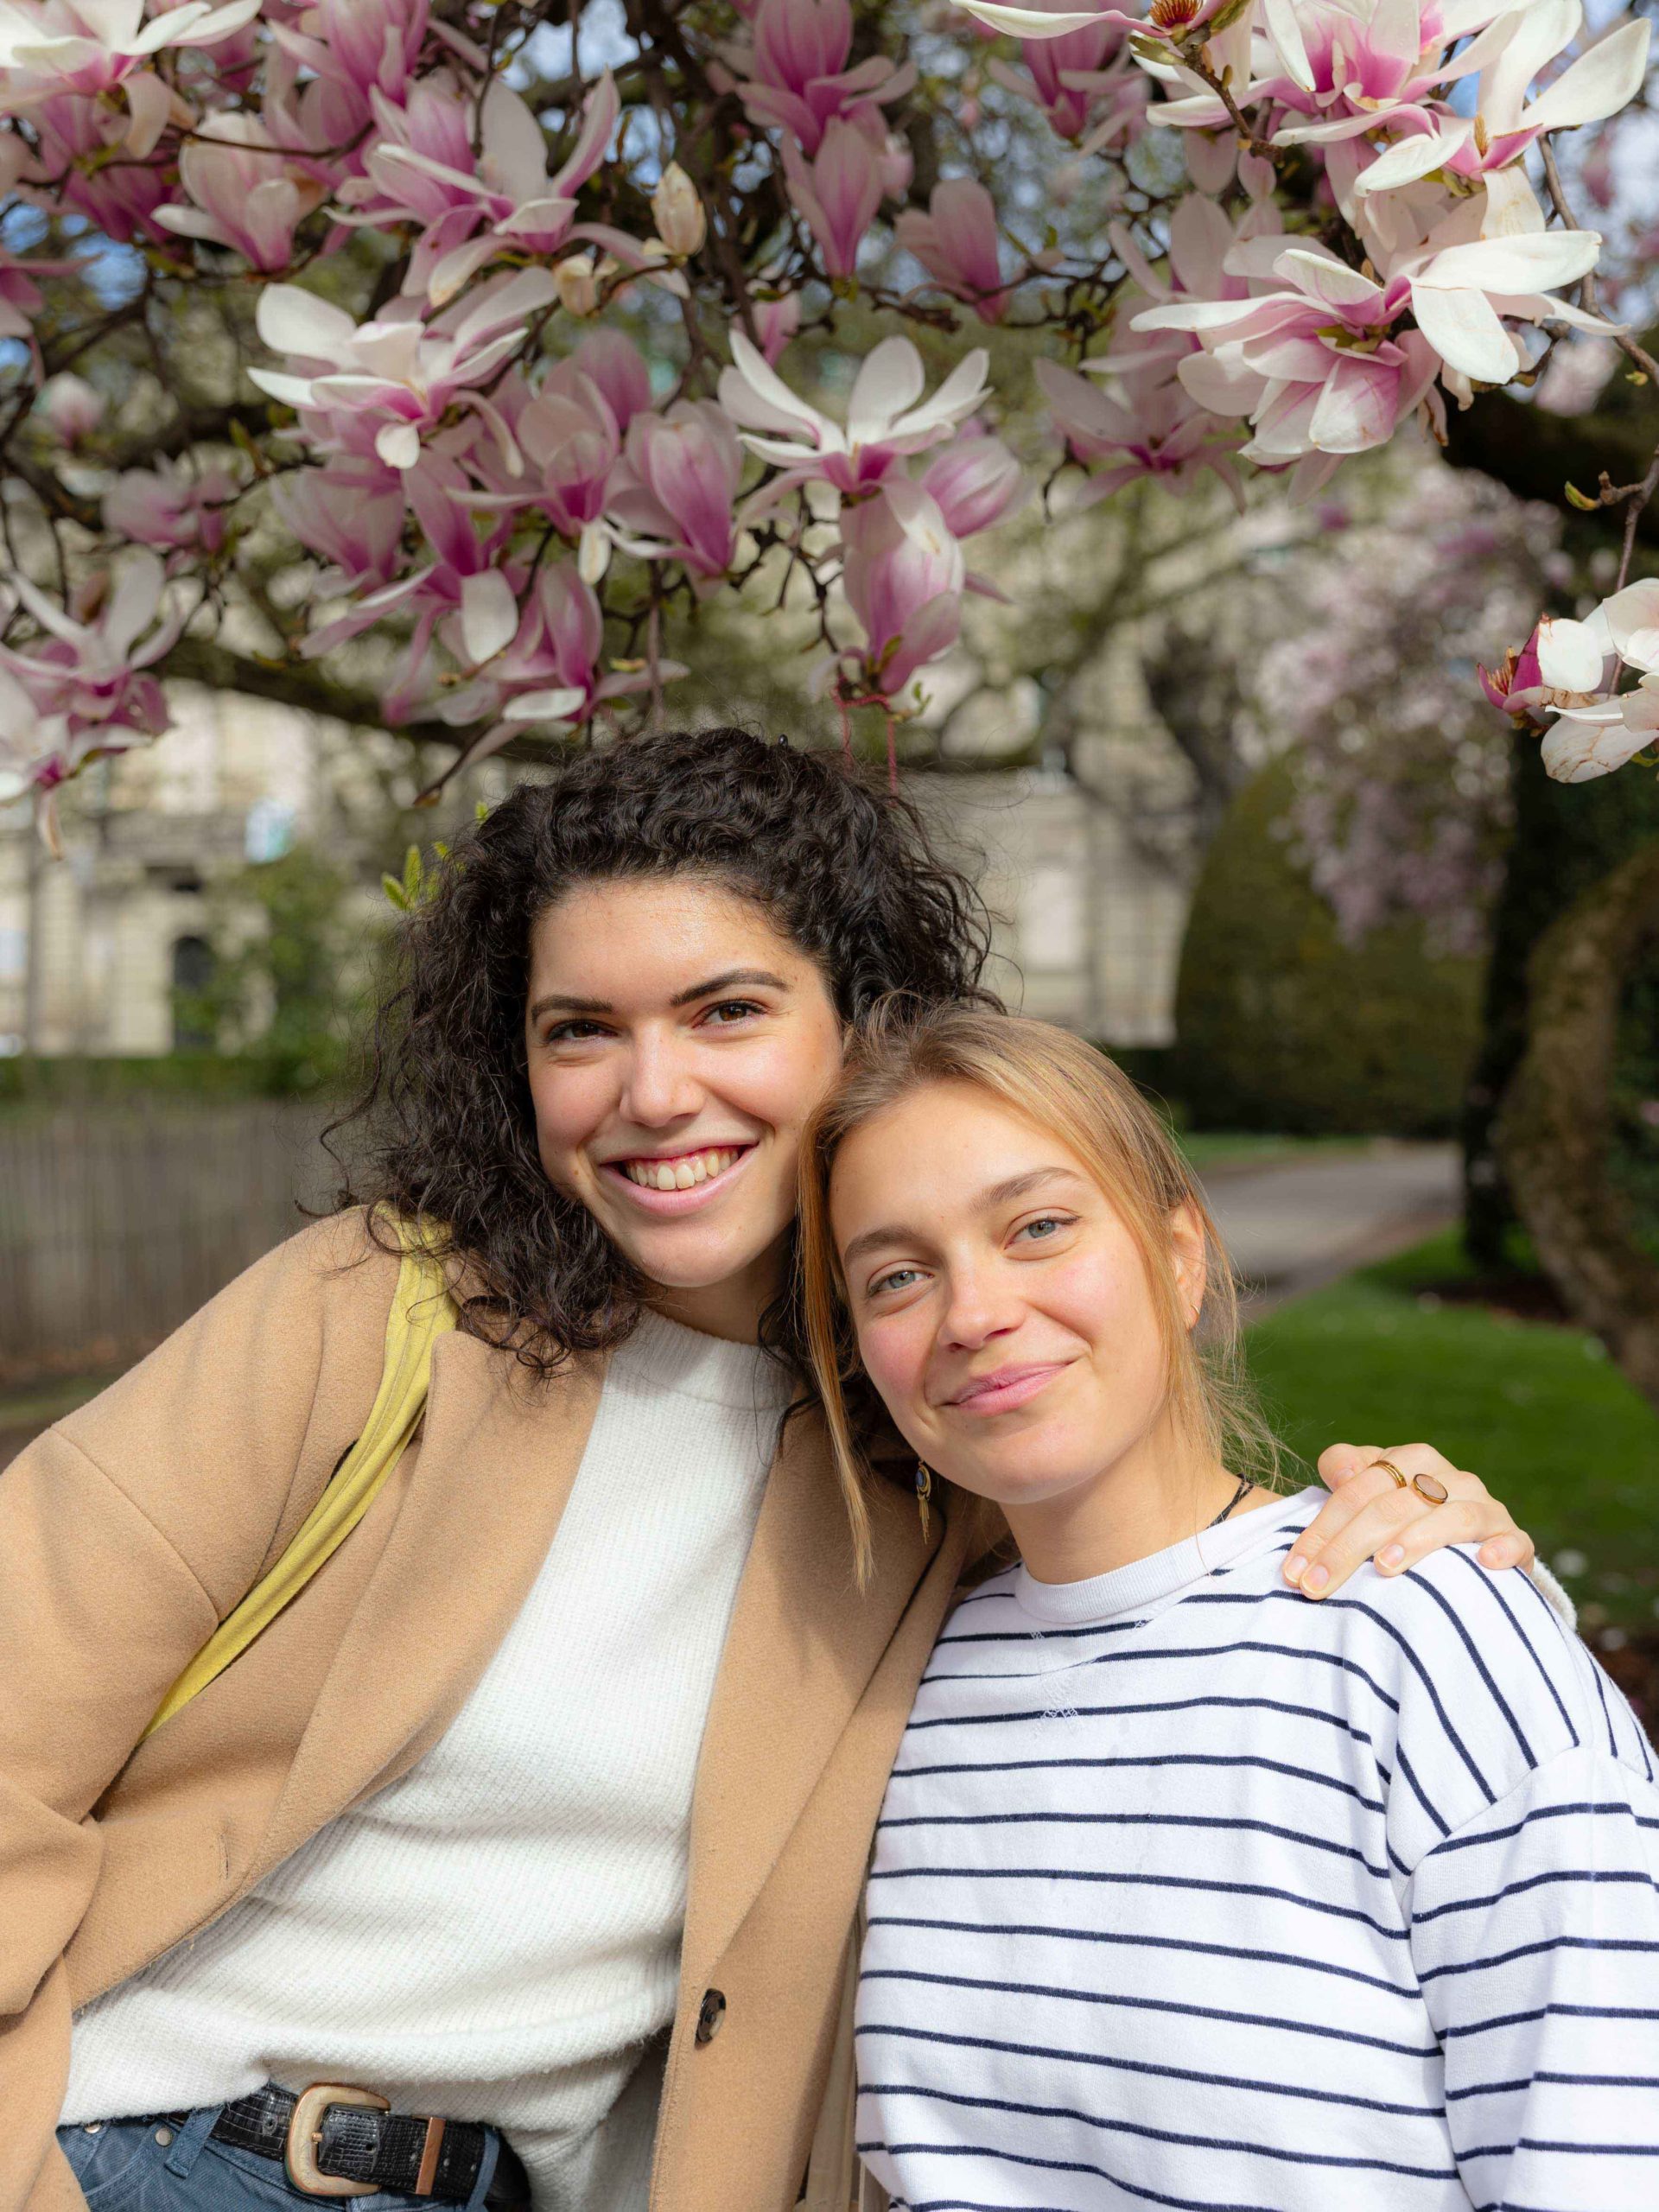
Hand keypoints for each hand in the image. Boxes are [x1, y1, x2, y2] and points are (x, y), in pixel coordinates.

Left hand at [1283, 1443, 1535, 1599]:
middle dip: (1347, 1548)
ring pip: (1449, 1517)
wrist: (1467, 1546)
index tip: (1292, 1573)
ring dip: (1416, 1541)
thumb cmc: (1402, 1519)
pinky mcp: (1513, 1539)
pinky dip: (1502, 1548)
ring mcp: (1485, 1508)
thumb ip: (1346, 1474)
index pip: (1355, 1490)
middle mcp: (1449, 1478)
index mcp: (1410, 1460)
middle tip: (1316, 1587)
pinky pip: (1514, 1540)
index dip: (1320, 1531)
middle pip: (1391, 1506)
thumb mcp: (1369, 1492)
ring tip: (1385, 1568)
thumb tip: (1341, 1472)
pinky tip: (1484, 1562)